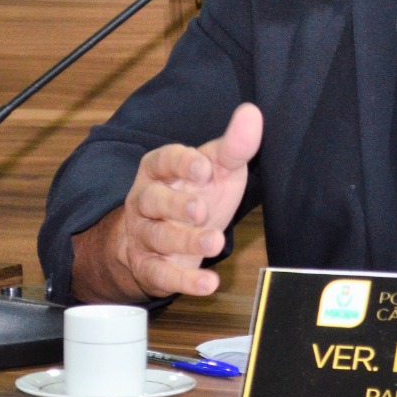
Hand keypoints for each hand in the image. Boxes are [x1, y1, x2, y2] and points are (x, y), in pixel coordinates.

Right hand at [70, 103, 261, 302]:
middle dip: (176, 204)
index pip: (162, 160)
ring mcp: (144, 234)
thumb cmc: (197, 192)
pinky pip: (161, 274)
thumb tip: (252, 113)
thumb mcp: (218, 168)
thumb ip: (234, 146)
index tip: (203, 167)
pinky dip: (185, 281)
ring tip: (216, 242)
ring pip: (157, 237)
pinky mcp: (150, 266)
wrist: (168, 238)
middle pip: (151, 200)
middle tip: (202, 210)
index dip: (180, 163)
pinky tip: (209, 284)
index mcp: (158, 170)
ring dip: (186, 241)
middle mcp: (144, 200)